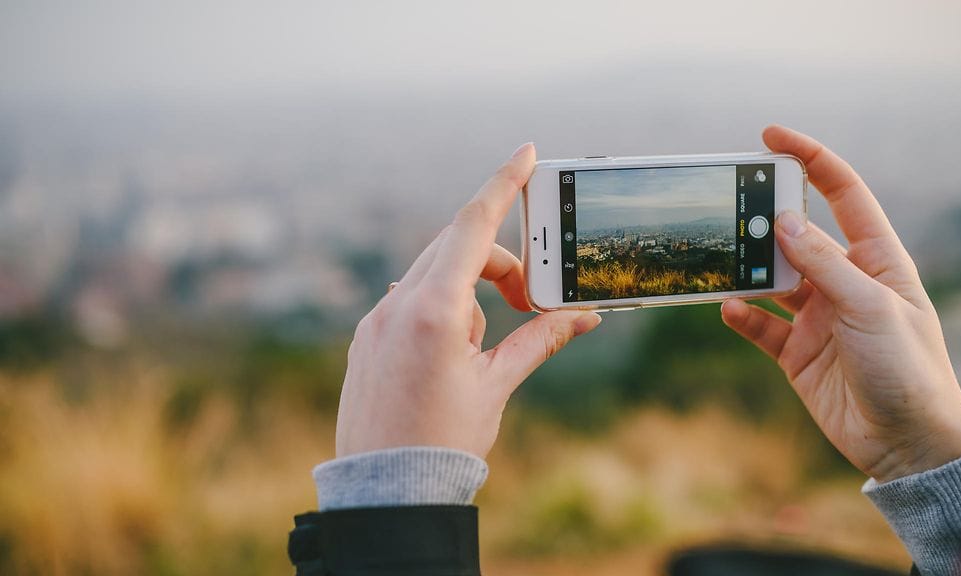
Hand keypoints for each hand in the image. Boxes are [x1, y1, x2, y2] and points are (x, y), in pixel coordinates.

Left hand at [335, 143, 601, 458]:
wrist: (385, 491)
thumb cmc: (444, 443)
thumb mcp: (498, 386)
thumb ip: (540, 340)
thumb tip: (585, 315)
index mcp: (433, 311)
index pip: (472, 226)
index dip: (502, 184)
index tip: (525, 153)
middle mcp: (396, 303)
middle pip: (456, 247)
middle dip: (499, 262)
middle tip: (531, 298)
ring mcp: (376, 318)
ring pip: (433, 273)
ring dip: (470, 292)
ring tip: (483, 347)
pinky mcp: (367, 335)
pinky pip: (411, 299)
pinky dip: (442, 308)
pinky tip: (451, 354)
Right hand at [722, 125, 960, 482]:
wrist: (907, 444)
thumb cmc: (907, 370)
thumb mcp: (870, 308)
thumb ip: (824, 265)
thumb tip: (782, 222)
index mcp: (876, 261)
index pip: (843, 194)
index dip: (811, 161)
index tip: (770, 138)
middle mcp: (845, 283)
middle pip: (798, 233)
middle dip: (765, 215)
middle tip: (729, 202)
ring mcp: (819, 317)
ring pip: (773, 278)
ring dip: (748, 267)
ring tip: (721, 255)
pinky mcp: (797, 353)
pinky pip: (760, 326)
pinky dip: (741, 315)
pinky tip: (727, 307)